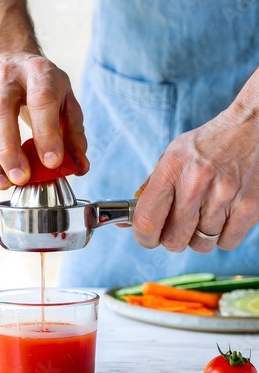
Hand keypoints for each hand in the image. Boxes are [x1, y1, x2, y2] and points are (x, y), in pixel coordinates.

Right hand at [0, 54, 88, 189]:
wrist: (9, 61)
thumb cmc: (42, 87)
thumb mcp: (67, 103)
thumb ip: (74, 135)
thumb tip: (79, 167)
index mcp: (38, 72)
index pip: (41, 100)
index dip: (46, 133)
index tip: (52, 162)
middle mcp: (6, 76)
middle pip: (0, 110)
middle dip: (9, 149)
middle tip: (21, 178)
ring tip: (3, 184)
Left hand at [132, 68, 258, 252]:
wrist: (249, 128)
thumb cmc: (204, 146)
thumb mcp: (170, 157)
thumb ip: (149, 190)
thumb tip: (126, 223)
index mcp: (171, 169)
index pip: (146, 220)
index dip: (143, 238)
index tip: (146, 238)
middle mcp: (196, 183)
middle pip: (174, 240)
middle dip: (171, 240)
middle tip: (176, 229)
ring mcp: (224, 196)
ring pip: (201, 244)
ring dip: (199, 237)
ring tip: (203, 215)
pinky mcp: (249, 206)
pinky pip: (226, 243)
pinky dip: (222, 237)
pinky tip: (221, 217)